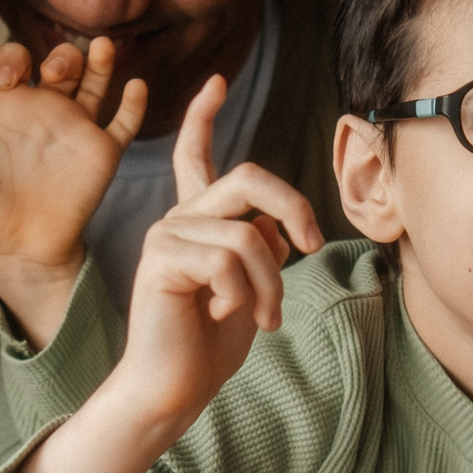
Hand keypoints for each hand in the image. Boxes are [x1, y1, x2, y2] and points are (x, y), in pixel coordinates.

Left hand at [0, 38, 147, 336]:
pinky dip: (134, 104)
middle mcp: (43, 112)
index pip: (12, 62)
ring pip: (95, 82)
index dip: (11, 58)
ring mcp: (75, 131)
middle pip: (60, 63)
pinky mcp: (101, 155)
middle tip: (57, 71)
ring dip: (99, 61)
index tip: (10, 78)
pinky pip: (124, 123)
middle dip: (62, 55)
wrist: (18, 253)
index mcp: (5, 111)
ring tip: (102, 47)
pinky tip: (136, 86)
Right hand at [114, 74, 327, 434]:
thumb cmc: (209, 344)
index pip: (195, 157)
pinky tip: (221, 315)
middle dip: (293, 206)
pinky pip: (228, 262)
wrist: (172, 391)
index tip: (216, 81)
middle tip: (311, 246)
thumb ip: (260, 248)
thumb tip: (270, 225)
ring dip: (270, 284)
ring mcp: (165, 237)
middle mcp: (176, 220)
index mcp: (196, 222)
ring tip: (265, 317)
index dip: (203, 117)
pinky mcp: (161, 261)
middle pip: (248, 179)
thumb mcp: (251, 287)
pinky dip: (243, 296)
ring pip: (247, 236)